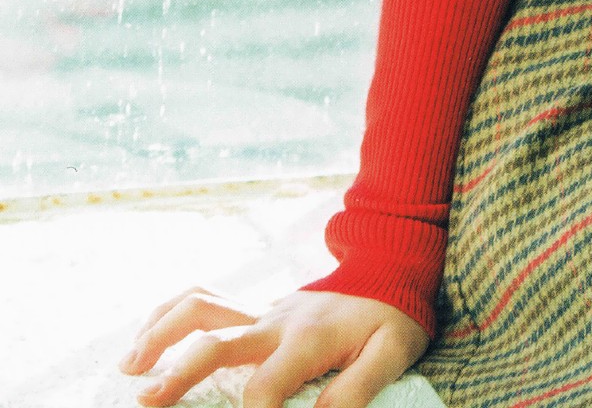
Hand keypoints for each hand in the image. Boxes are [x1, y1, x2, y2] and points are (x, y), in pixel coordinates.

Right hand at [117, 285, 430, 407]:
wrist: (390, 271)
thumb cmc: (390, 321)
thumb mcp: (390, 355)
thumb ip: (357, 389)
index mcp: (308, 338)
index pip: (265, 386)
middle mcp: (276, 320)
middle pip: (217, 338)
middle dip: (179, 370)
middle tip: (146, 401)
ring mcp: (262, 310)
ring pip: (202, 306)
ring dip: (160, 331)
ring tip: (127, 365)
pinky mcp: (255, 309)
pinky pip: (205, 300)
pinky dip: (169, 312)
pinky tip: (146, 337)